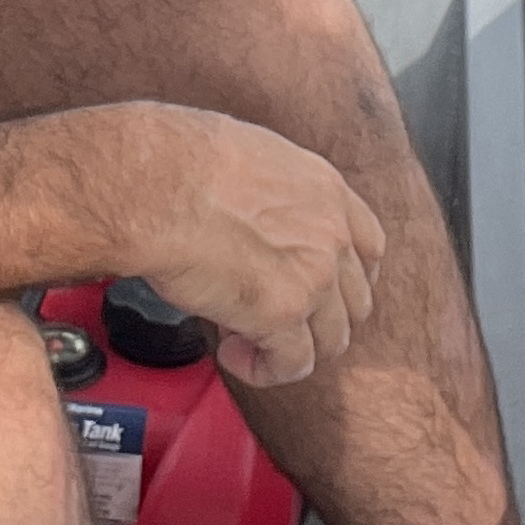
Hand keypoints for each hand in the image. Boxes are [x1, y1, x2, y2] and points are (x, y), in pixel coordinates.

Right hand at [115, 104, 384, 387]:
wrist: (156, 186)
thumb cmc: (176, 162)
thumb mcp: (246, 156)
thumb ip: (269, 193)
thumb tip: (249, 215)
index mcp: (323, 188)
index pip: (368, 245)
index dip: (346, 277)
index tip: (322, 288)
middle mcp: (330, 232)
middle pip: (354, 300)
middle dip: (316, 317)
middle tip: (269, 313)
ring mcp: (314, 275)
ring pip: (331, 339)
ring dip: (292, 347)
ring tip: (244, 337)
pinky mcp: (283, 315)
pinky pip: (293, 364)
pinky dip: (265, 369)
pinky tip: (234, 355)